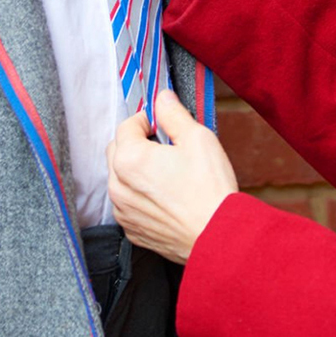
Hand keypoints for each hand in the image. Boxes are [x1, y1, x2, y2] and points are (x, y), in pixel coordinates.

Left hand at [107, 90, 237, 264]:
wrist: (218, 237)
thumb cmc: (209, 189)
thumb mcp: (197, 138)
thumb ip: (173, 114)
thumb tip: (162, 98)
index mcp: (129, 159)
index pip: (126, 125)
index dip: (147, 119)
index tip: (163, 125)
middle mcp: (118, 186)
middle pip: (117, 150)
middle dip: (137, 143)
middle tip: (167, 147)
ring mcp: (123, 211)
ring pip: (121, 178)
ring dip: (137, 170)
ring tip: (169, 174)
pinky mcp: (132, 230)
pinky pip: (129, 203)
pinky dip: (141, 196)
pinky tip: (168, 197)